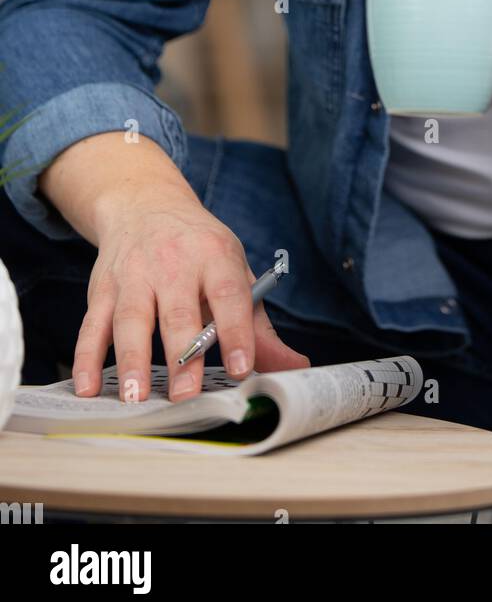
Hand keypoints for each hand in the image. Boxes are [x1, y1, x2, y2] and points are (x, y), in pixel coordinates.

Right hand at [72, 189, 309, 403]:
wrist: (145, 205)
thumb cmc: (198, 249)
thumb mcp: (235, 273)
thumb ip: (260, 326)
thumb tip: (296, 367)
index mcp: (215, 256)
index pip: (228, 294)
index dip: (236, 331)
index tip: (242, 367)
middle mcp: (173, 263)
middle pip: (177, 312)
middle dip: (182, 355)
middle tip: (186, 394)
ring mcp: (134, 275)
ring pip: (131, 319)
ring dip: (132, 359)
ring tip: (136, 396)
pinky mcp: (102, 288)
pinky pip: (92, 325)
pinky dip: (86, 357)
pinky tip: (88, 387)